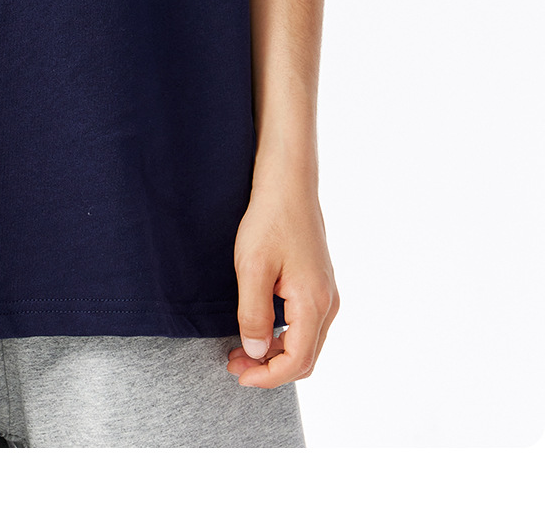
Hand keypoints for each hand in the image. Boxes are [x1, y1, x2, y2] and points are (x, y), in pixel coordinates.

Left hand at [227, 170, 339, 388]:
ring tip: (240, 349)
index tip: (239, 376)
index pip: (297, 361)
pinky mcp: (319, 284)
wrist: (289, 185)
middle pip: (305, 358)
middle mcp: (328, 304)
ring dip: (275, 354)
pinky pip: (305, 325)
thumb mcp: (252, 268)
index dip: (267, 377)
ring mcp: (326, 294)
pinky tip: (257, 328)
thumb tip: (255, 351)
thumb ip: (253, 314)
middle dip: (269, 369)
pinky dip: (282, 337)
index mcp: (314, 303)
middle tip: (234, 364)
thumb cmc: (269, 221)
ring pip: (306, 343)